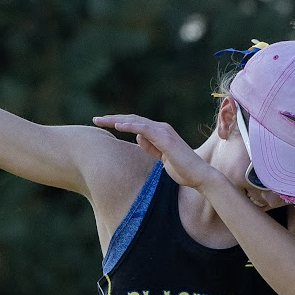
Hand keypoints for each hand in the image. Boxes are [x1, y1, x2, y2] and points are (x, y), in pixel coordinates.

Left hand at [92, 114, 221, 192]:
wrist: (199, 175)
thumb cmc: (182, 169)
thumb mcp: (161, 158)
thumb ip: (150, 147)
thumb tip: (138, 137)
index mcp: (159, 132)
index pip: (135, 124)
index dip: (118, 122)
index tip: (103, 125)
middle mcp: (161, 128)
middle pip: (132, 119)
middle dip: (112, 119)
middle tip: (95, 120)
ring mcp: (163, 132)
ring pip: (135, 121)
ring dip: (116, 120)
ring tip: (101, 120)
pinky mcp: (165, 138)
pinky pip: (144, 128)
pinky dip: (130, 126)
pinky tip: (118, 126)